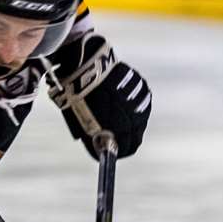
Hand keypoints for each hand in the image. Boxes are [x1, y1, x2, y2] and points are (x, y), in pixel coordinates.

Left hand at [48, 35, 150, 159]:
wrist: (86, 69)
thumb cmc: (80, 99)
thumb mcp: (84, 126)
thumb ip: (96, 140)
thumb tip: (102, 152)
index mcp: (121, 129)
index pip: (128, 148)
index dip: (121, 151)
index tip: (114, 150)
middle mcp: (135, 117)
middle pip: (137, 136)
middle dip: (126, 137)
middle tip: (116, 136)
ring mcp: (141, 103)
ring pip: (140, 119)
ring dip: (130, 119)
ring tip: (116, 113)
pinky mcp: (142, 89)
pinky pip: (141, 103)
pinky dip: (133, 104)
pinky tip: (121, 99)